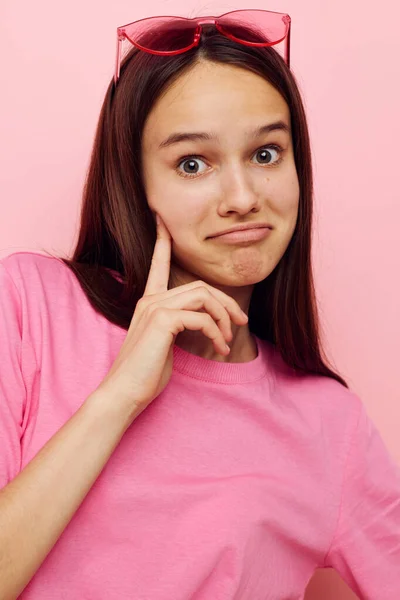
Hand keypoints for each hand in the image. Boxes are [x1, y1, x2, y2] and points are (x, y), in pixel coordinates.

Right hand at [92, 214, 247, 422]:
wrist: (124, 393)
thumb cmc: (145, 373)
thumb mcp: (164, 343)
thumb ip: (178, 326)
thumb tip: (202, 323)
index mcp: (149, 302)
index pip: (158, 265)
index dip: (162, 241)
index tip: (162, 220)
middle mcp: (150, 299)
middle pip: (200, 285)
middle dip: (226, 302)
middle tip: (240, 322)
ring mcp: (155, 308)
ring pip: (203, 296)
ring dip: (224, 318)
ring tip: (229, 340)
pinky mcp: (162, 321)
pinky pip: (202, 317)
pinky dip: (217, 332)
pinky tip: (220, 348)